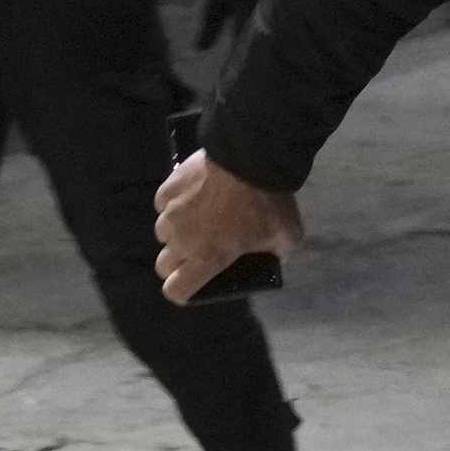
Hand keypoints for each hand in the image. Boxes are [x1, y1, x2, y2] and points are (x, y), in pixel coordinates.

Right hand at [154, 149, 304, 304]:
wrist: (251, 159)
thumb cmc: (267, 203)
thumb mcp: (286, 236)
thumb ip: (278, 252)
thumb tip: (279, 254)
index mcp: (207, 259)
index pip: (176, 289)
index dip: (181, 291)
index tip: (190, 284)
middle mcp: (182, 240)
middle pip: (163, 264)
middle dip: (177, 262)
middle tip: (196, 251)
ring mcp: (171, 212)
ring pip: (163, 231)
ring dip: (176, 230)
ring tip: (195, 219)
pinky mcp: (168, 187)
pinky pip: (163, 202)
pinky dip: (173, 203)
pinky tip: (190, 195)